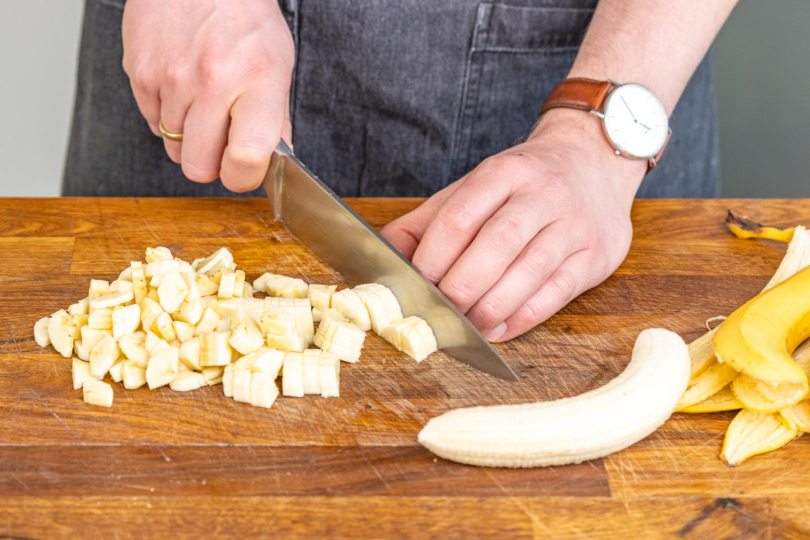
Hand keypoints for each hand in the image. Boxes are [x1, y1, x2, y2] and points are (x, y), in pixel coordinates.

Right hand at [122, 0, 293, 191]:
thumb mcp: (278, 62)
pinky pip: (152, 122)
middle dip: (212, 165)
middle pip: (199, 168)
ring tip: (203, 101)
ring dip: (190, 137)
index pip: (245, 159)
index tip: (246, 170)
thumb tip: (275, 159)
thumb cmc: (243, 15)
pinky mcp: (140, 73)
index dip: (244, 177)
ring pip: (174, 149)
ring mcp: (172, 78)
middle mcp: (213, 82)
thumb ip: (276, 117)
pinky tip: (182, 87)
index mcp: (258, 81)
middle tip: (222, 143)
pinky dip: (167, 116)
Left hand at [381, 108, 646, 341]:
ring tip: (466, 328)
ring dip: (492, 307)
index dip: (433, 258)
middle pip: (497, 243)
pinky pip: (558, 291)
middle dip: (462, 286)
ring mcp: (573, 223)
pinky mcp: (595, 254)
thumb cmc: (521, 185)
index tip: (415, 286)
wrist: (592, 162)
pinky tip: (499, 329)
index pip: (460, 217)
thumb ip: (427, 222)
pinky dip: (524, 316)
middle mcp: (542, 193)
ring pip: (530, 270)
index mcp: (503, 172)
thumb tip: (381, 257)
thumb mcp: (473, 188)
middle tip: (439, 314)